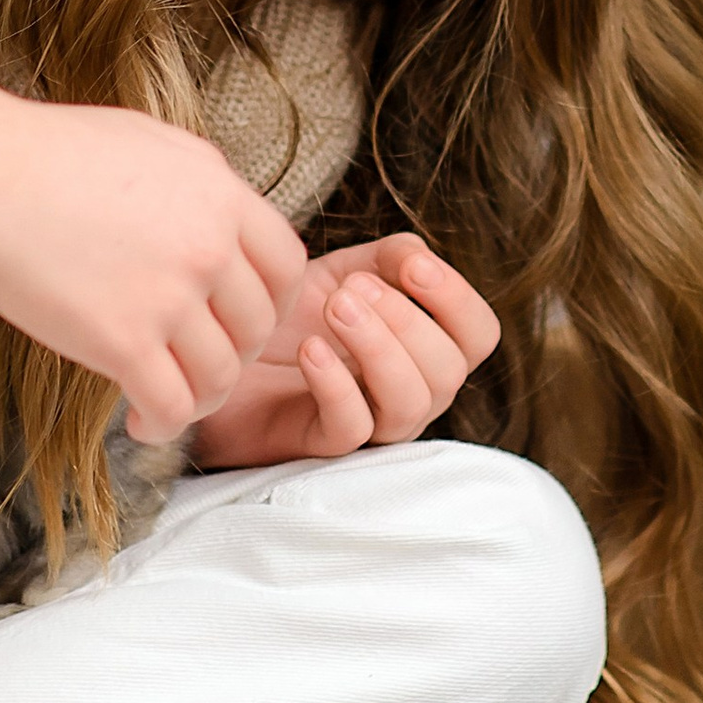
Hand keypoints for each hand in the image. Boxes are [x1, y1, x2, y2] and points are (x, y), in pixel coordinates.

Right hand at [0, 34, 305, 446]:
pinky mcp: (123, 341)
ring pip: (222, 376)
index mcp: (220, 193)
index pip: (288, 266)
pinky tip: (137, 421)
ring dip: (200, 399)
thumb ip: (200, 186)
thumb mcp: (152, 144)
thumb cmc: (49, 151)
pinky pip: (172, 406)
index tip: (240, 319)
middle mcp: (210, 245)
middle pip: (260, 326)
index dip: (272, 302)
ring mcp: (170, 295)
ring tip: (167, 400)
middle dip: (235, 353)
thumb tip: (220, 218)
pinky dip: (162, 425)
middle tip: (197, 362)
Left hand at [189, 234, 499, 468]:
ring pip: (409, 404)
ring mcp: (371, 424)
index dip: (456, 299)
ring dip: (377, 348)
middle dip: (405, 320)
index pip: (478, 335)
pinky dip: (335, 385)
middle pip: (448, 370)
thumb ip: (393, 257)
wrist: (223, 344)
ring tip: (334, 308)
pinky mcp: (321, 445)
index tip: (413, 267)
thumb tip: (419, 260)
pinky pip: (352, 429)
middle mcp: (410, 391)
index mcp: (425, 348)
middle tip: (352, 289)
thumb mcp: (348, 271)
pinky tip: (308, 349)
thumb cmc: (293, 313)